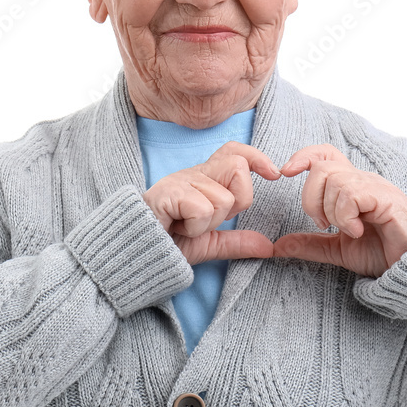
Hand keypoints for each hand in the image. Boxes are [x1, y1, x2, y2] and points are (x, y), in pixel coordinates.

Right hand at [142, 141, 280, 264]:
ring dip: (209, 223)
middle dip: (238, 200)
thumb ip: (236, 242)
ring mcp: (179, 180)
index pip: (235, 151)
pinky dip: (195, 228)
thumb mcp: (206, 243)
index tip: (274, 174)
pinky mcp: (167, 193)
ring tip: (186, 227)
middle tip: (212, 218)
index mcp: (204, 179)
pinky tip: (176, 228)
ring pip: (223, 197)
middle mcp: (193, 173)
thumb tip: (269, 246)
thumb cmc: (165, 244)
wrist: (132, 254)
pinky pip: (202, 209)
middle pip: (238, 166)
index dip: (257, 157)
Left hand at [273, 144, 406, 277]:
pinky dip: (346, 216)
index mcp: (351, 187)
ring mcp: (375, 187)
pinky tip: (357, 231)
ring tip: (347, 230)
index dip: (304, 156)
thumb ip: (310, 244)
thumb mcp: (338, 250)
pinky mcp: (386, 199)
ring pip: (335, 180)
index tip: (286, 172)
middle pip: (322, 167)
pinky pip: (351, 194)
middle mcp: (363, 181)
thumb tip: (278, 245)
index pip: (326, 154)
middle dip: (311, 198)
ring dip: (331, 211)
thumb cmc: (382, 254)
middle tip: (322, 224)